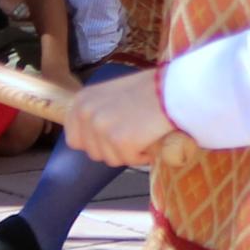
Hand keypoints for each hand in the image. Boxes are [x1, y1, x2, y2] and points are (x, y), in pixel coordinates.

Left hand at [61, 68, 177, 166]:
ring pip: (111, 159)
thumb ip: (97, 111)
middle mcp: (86, 114)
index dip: (95, 143)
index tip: (113, 138)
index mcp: (81, 101)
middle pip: (93, 152)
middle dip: (114, 149)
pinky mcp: (120, 141)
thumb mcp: (113, 93)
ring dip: (129, 152)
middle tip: (135, 132)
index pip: (74, 139)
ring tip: (144, 133)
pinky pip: (130, 160)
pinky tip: (151, 138)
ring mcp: (102, 128)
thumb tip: (93, 135)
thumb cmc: (151, 89)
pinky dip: (143, 155)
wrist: (174, 88)